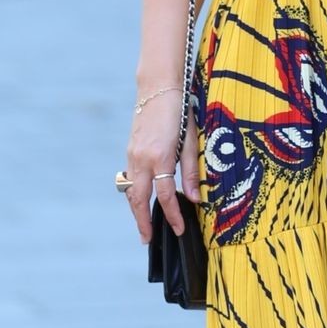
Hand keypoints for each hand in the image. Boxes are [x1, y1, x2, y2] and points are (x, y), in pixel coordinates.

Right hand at [124, 94, 199, 243]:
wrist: (157, 88)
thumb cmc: (180, 112)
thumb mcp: (191, 141)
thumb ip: (191, 171)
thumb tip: (196, 199)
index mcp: (160, 156)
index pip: (166, 195)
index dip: (173, 215)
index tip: (179, 230)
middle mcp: (142, 158)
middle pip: (139, 199)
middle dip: (143, 221)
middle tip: (148, 239)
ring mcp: (132, 155)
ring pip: (130, 190)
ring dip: (136, 210)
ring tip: (144, 226)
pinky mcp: (130, 150)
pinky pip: (130, 179)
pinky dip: (134, 193)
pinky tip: (141, 201)